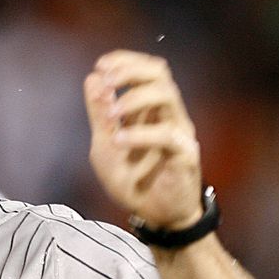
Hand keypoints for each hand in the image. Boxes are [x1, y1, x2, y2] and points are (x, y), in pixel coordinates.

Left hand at [84, 50, 203, 229]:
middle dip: (131, 70)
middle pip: (160, 74)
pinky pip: (168, 135)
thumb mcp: (105, 146)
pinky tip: (119, 141)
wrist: (154, 217)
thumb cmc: (133, 181)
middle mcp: (167, 115)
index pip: (146, 71)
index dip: (125, 61)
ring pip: (167, 96)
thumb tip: (93, 79)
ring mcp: (178, 133)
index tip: (101, 65)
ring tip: (111, 114)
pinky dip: (140, 134)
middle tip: (108, 79)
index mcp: (150, 110)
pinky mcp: (185, 155)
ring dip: (134, 99)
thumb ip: (100, 115)